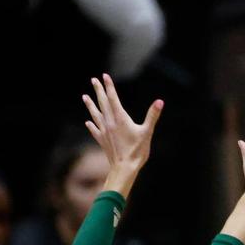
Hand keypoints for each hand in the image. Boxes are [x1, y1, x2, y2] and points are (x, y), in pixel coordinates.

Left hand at [82, 73, 163, 194]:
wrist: (125, 168)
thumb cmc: (137, 151)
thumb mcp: (147, 132)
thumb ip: (152, 116)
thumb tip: (160, 102)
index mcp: (120, 118)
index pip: (113, 98)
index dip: (109, 86)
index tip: (105, 76)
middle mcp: (110, 122)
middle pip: (102, 103)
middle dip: (98, 90)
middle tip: (94, 80)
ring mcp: (104, 132)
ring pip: (95, 115)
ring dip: (90, 105)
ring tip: (85, 97)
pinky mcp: (103, 141)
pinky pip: (95, 130)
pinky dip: (91, 125)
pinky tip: (88, 122)